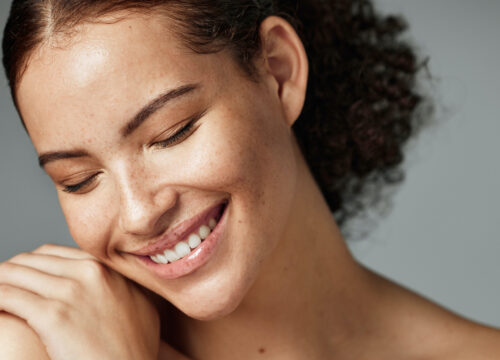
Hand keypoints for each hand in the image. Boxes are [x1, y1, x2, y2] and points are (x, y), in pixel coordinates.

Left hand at [0, 244, 159, 359]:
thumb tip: (106, 280)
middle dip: (9, 274)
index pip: (51, 253)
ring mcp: (71, 291)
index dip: (30, 267)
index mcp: (104, 267)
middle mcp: (88, 272)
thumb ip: (117, 284)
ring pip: (13, 273)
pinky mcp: (53, 316)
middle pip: (30, 260)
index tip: (21, 281)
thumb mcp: (138, 303)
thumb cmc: (136, 347)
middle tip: (0, 291)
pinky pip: (6, 296)